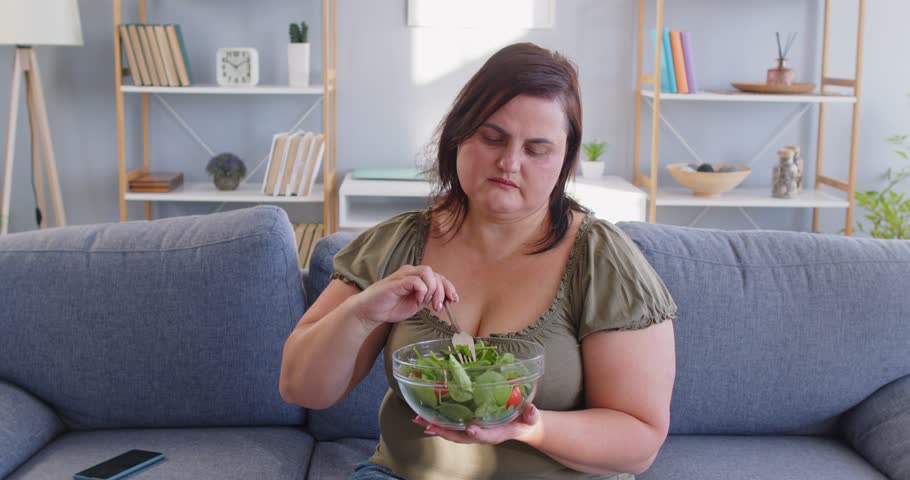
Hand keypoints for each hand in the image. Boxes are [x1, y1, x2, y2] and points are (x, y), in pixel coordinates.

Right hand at [349, 265, 457, 326]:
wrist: (369, 311)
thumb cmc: (390, 307)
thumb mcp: (415, 304)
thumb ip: (428, 299)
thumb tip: (444, 299)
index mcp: (416, 277)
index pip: (438, 277)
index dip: (448, 287)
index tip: (454, 300)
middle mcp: (411, 272)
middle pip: (435, 274)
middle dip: (442, 291)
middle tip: (438, 307)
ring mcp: (403, 275)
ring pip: (427, 272)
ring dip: (433, 289)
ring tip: (427, 302)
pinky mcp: (396, 281)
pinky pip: (416, 280)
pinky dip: (422, 290)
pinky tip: (419, 299)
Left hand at [412, 404, 540, 444]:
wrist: (521, 424)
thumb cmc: (525, 420)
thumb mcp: (531, 417)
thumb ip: (531, 415)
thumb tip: (532, 410)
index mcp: (497, 433)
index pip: (486, 436)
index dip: (478, 433)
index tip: (471, 429)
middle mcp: (481, 433)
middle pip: (461, 436)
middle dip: (444, 431)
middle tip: (428, 424)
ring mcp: (473, 430)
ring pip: (452, 431)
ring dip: (435, 426)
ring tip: (419, 420)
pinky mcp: (468, 424)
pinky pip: (451, 425)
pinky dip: (438, 422)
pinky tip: (425, 417)